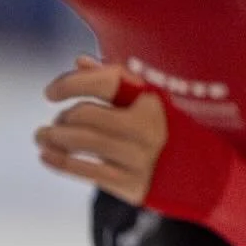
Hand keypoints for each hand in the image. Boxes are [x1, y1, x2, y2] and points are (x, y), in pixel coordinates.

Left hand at [36, 55, 165, 203]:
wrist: (203, 175)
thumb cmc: (167, 128)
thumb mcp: (150, 99)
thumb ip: (116, 79)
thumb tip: (79, 61)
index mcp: (152, 100)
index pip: (105, 82)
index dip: (71, 84)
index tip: (50, 93)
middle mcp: (148, 127)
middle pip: (87, 115)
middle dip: (63, 117)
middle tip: (57, 121)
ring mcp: (140, 157)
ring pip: (82, 142)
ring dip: (54, 137)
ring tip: (42, 136)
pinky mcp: (131, 184)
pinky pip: (86, 171)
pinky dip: (59, 162)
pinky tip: (46, 155)